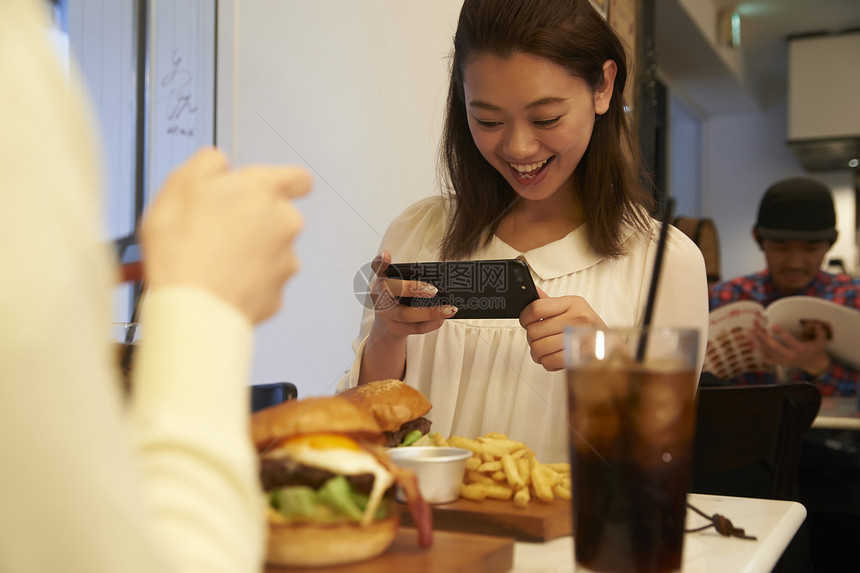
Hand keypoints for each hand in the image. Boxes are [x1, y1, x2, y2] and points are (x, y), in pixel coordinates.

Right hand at [140, 147, 311, 322]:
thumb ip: (208, 162)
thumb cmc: (184, 247)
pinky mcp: (278, 295)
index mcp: (265, 190)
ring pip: (272, 250)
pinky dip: (246, 282)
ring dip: (250, 252)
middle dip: (253, 220)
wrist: (192, 307)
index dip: (281, 182)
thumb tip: (218, 162)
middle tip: (216, 229)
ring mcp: (286, 261)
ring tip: (213, 260)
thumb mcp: (181, 184)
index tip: (265, 190)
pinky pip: (263, 282)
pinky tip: (219, 283)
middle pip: (278, 216)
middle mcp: (286, 223)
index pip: (298, 178)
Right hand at [367, 251, 456, 342]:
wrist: (387, 327)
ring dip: (430, 312)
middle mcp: (379, 294)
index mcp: (383, 278)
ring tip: (449, 308)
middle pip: (393, 290)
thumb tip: (444, 282)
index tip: (387, 255)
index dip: (381, 261)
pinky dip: (432, 324)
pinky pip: (415, 328)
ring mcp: (384, 314)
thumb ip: (415, 281)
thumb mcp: (402, 287)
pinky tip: (443, 319)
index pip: (377, 266)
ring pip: (406, 314)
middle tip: (435, 289)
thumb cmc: (400, 299)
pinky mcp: (394, 329)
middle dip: (414, 288)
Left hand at [519, 288, 606, 371]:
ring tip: (545, 350)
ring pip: (539, 348)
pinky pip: (550, 362)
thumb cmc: (588, 327)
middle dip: (532, 339)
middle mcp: (577, 318)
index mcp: (573, 303)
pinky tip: (553, 357)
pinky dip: (547, 362)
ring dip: (537, 353)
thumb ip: (550, 303)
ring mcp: (580, 338)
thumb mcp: (572, 308)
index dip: (525, 318)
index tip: (526, 322)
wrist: (610, 346)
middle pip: (535, 331)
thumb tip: (532, 291)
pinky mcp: (581, 356)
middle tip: (539, 339)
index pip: (536, 308)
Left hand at [751, 320, 830, 375]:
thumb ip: (820, 333)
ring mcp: (784, 360)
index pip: (789, 340)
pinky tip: (756, 344)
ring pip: (769, 352)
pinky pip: (768, 358)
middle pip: (774, 347)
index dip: (780, 333)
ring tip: (752, 332)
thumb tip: (818, 324)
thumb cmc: (817, 351)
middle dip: (763, 338)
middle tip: (756, 329)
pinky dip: (761, 351)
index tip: (772, 326)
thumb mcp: (821, 342)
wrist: (814, 365)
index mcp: (800, 349)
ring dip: (759, 342)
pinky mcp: (781, 363)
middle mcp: (791, 355)